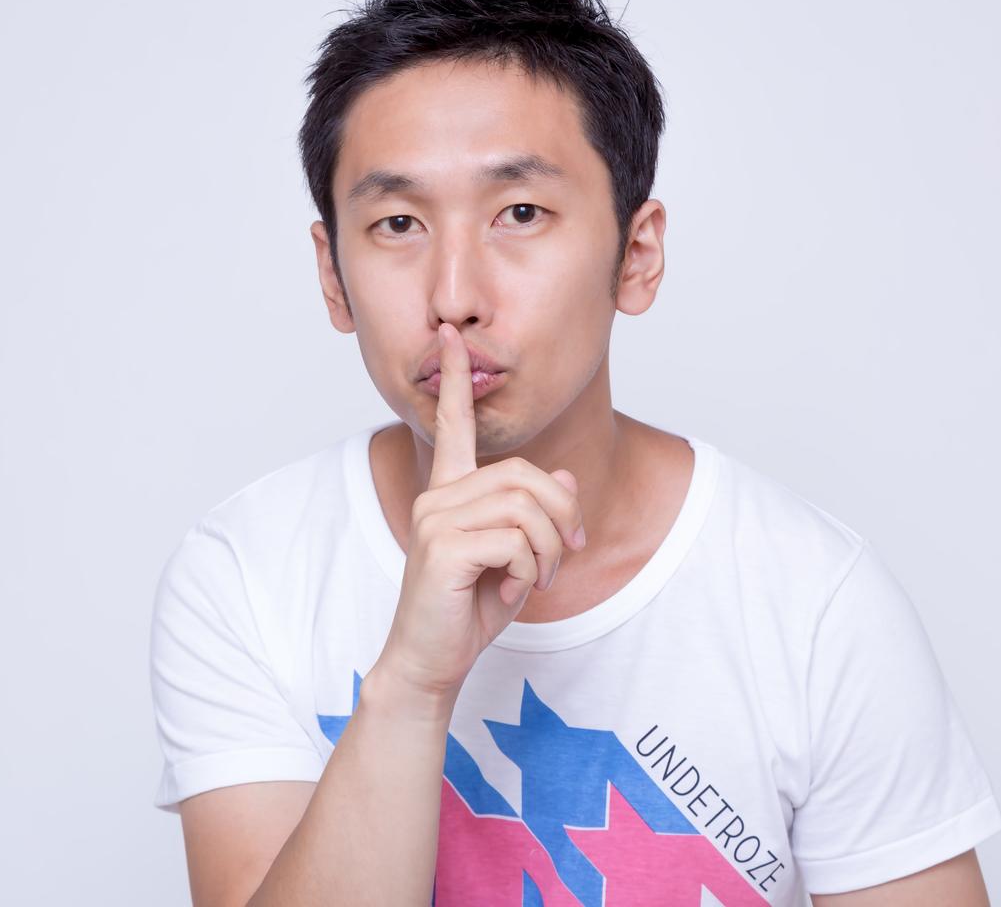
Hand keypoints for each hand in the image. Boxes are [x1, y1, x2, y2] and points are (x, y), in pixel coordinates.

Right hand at [374, 322, 586, 706]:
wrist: (431, 662)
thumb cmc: (467, 612)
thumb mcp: (517, 559)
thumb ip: (536, 517)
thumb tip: (565, 480)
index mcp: (448, 493)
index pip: (452, 425)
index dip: (453, 380)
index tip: (451, 337)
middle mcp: (436, 498)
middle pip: (526, 476)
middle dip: (564, 517)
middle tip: (569, 554)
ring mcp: (435, 520)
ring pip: (527, 509)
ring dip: (552, 550)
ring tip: (537, 578)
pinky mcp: (442, 548)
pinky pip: (516, 541)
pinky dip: (532, 570)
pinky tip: (513, 590)